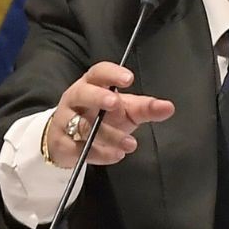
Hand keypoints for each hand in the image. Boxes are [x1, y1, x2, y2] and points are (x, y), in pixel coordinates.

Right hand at [47, 61, 174, 167]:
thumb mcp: (126, 110)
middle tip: (116, 103)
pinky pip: (77, 148)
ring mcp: (64, 121)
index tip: (128, 78)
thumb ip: (146, 108)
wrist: (69, 140)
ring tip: (130, 143)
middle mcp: (75, 99)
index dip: (112, 74)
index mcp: (92, 85)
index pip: (98, 72)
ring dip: (108, 134)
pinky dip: (98, 153)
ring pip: (81, 125)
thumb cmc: (101, 117)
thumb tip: (168, 107)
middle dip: (98, 97)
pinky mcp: (60, 143)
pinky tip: (116, 155)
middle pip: (82, 94)